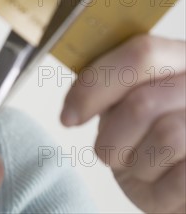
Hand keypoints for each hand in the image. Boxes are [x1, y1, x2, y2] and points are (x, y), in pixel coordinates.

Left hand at [61, 35, 185, 213]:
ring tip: (140, 165)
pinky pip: (182, 178)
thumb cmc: (146, 135)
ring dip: (136, 162)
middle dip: (112, 136)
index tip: (67, 117)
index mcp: (179, 57)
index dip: (96, 84)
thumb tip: (75, 101)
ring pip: (165, 139)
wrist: (176, 180)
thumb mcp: (126, 99)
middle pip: (144, 102)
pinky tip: (161, 182)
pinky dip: (159, 188)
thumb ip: (110, 84)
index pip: (141, 54)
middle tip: (108, 152)